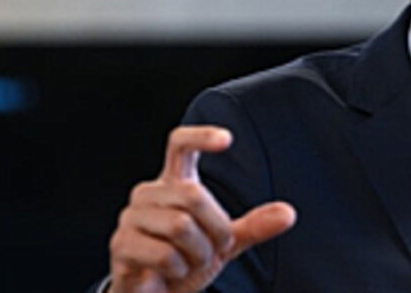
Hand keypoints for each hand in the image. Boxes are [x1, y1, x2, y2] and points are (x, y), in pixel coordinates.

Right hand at [108, 126, 296, 292]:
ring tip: (188, 263)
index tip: (228, 139)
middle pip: (193, 194)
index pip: (180, 145)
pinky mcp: (121, 245)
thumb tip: (288, 214)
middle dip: (214, 230)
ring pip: (180, 226)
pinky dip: (179, 270)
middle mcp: (149, 193)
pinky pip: (164, 254)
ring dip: (197, 254)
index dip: (201, 137)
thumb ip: (254, 226)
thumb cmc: (186, 261)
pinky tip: (170, 273)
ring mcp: (131, 217)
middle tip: (211, 249)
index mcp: (174, 183)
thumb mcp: (225, 242)